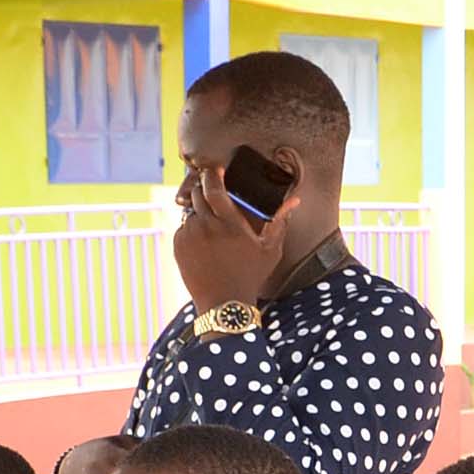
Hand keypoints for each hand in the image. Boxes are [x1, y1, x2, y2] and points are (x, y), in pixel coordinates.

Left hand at [172, 161, 291, 312]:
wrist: (224, 303)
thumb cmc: (251, 276)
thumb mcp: (270, 250)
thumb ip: (280, 221)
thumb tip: (294, 200)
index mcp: (229, 223)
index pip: (213, 186)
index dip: (212, 174)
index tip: (216, 171)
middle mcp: (206, 225)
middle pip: (197, 193)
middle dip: (203, 192)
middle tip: (213, 199)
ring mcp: (190, 236)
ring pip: (189, 212)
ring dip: (198, 214)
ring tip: (211, 230)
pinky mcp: (178, 246)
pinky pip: (182, 229)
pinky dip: (190, 231)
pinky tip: (203, 246)